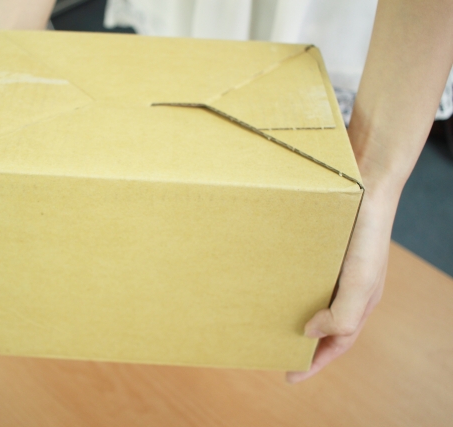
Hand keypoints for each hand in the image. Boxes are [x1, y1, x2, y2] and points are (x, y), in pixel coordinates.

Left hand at [286, 186, 397, 382]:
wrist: (365, 184)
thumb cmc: (367, 235)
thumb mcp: (362, 283)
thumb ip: (341, 316)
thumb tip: (309, 332)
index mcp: (360, 302)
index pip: (337, 343)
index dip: (316, 363)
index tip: (290, 377)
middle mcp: (345, 289)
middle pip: (322, 326)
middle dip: (301, 342)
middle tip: (272, 349)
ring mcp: (330, 270)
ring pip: (308, 301)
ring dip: (289, 313)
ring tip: (263, 322)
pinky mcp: (316, 250)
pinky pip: (299, 276)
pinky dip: (285, 286)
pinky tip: (267, 284)